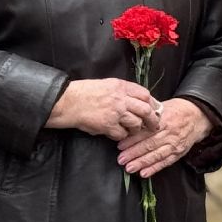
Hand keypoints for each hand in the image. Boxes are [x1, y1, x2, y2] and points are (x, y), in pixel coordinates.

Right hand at [46, 78, 160, 140]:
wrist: (67, 102)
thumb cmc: (85, 93)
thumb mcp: (106, 85)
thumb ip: (122, 91)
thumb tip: (138, 101)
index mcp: (121, 86)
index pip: (145, 94)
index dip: (152, 104)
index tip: (153, 110)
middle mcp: (120, 98)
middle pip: (146, 110)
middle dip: (152, 120)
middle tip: (153, 125)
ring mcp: (115, 112)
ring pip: (136, 123)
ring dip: (136, 129)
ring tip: (131, 130)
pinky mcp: (108, 125)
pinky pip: (122, 134)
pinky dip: (121, 136)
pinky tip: (116, 134)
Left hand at [117, 99, 209, 177]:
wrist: (198, 117)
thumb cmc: (177, 110)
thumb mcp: (163, 106)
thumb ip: (148, 112)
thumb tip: (130, 115)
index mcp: (164, 120)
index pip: (145, 131)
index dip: (132, 140)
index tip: (120, 145)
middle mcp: (169, 133)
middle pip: (149, 145)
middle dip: (133, 153)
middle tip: (121, 159)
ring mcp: (175, 144)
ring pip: (156, 155)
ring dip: (142, 163)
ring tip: (129, 168)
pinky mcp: (178, 153)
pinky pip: (165, 162)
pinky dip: (154, 168)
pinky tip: (144, 173)